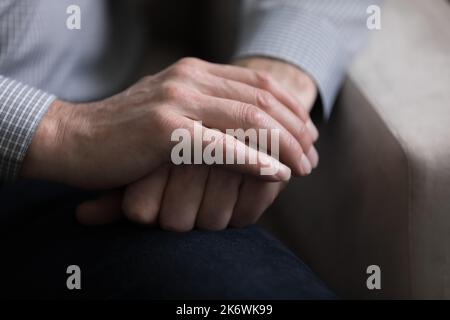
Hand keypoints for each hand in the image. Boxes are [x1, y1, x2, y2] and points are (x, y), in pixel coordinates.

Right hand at [76, 57, 319, 229]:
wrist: (73, 139)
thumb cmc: (124, 133)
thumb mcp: (171, 112)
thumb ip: (206, 111)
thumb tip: (247, 129)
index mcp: (194, 72)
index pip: (258, 84)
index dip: (291, 108)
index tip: (308, 134)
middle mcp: (190, 79)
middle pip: (262, 100)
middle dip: (296, 129)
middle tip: (313, 155)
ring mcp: (178, 102)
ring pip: (250, 119)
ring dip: (284, 145)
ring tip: (303, 167)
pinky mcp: (165, 130)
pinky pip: (223, 146)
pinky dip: (256, 160)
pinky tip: (277, 173)